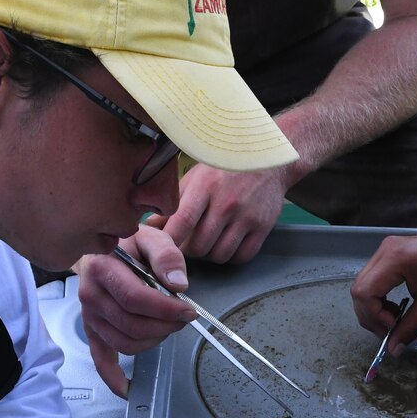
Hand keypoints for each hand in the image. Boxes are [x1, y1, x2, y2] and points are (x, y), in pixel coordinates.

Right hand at [77, 225, 196, 396]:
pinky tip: (128, 388)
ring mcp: (90, 316)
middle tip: (185, 316)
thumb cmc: (128, 245)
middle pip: (132, 325)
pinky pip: (100, 359)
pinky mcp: (92, 331)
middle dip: (166, 325)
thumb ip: (166, 256)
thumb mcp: (150, 237)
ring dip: (154, 340)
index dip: (166, 309)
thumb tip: (178, 284)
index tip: (189, 309)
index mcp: (102, 269)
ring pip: (125, 344)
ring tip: (168, 326)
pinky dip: (114, 378)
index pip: (135, 299)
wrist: (102, 252)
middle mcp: (90, 295)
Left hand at [165, 161, 294, 264]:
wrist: (267, 160)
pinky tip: (226, 244)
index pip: (182, 222)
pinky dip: (231, 257)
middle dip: (188, 250)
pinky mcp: (263, 226)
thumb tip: (149, 227)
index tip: (163, 246)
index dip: (170, 240)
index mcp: (205, 187)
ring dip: (210, 255)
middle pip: (200, 245)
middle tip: (187, 243)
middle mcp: (227, 203)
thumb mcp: (196, 177)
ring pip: (220, 255)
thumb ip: (174, 202)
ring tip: (207, 243)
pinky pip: (242, 256)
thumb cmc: (224, 168)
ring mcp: (247, 216)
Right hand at [348, 232, 416, 362]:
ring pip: (363, 285)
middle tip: (389, 331)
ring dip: (372, 308)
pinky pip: (372, 280)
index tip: (393, 328)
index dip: (374, 316)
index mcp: (395, 258)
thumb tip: (393, 350)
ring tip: (394, 320)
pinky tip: (393, 307)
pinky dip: (377, 298)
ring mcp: (385, 250)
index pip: (365, 292)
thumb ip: (410, 327)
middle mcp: (384, 250)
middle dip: (370, 315)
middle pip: (359, 289)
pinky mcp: (389, 253)